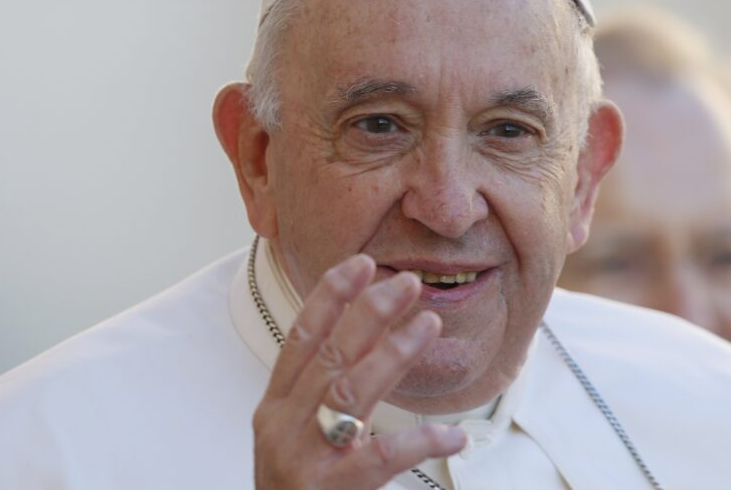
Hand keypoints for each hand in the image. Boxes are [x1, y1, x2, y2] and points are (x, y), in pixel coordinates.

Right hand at [253, 255, 466, 488]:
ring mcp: (303, 461)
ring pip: (350, 393)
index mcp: (274, 407)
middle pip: (329, 356)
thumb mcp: (297, 434)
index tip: (362, 263)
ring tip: (429, 324)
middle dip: (368, 313)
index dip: (330, 297)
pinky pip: (380, 457)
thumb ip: (322, 391)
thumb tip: (370, 332)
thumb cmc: (299, 488)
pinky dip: (421, 442)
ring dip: (392, 353)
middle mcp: (281, 428)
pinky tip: (456, 436)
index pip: (301, 338)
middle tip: (407, 283)